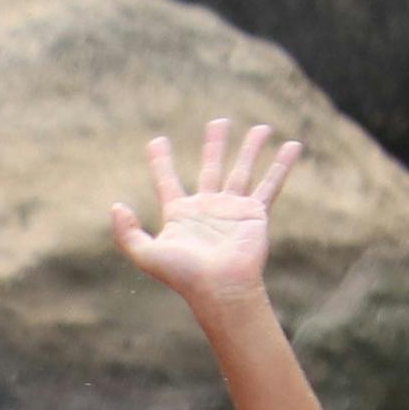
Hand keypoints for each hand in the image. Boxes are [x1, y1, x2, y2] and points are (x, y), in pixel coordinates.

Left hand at [108, 118, 298, 315]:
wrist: (220, 287)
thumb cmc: (183, 275)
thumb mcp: (146, 255)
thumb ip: (126, 233)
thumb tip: (115, 206)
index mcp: (180, 214)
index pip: (167, 181)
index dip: (160, 161)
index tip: (156, 141)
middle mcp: (207, 208)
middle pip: (211, 167)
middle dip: (215, 144)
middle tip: (218, 122)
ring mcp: (232, 209)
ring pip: (242, 170)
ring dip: (251, 148)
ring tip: (262, 127)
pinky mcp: (254, 213)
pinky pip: (270, 184)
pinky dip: (281, 165)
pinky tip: (292, 145)